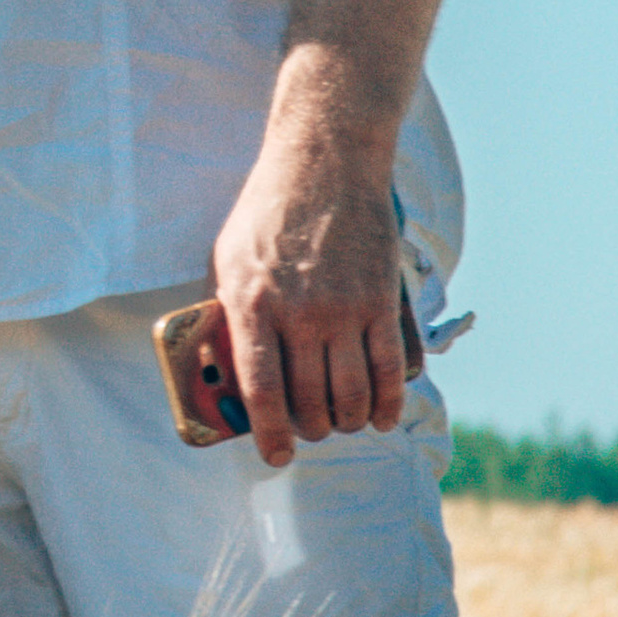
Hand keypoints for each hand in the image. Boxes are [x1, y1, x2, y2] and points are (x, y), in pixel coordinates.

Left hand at [209, 127, 407, 469]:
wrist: (326, 160)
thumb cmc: (268, 209)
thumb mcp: (226, 257)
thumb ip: (229, 313)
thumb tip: (227, 370)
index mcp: (251, 304)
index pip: (261, 390)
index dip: (271, 434)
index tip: (277, 457)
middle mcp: (300, 312)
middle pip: (310, 401)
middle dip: (310, 429)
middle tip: (309, 430)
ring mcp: (345, 308)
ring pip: (351, 395)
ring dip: (347, 422)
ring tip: (342, 422)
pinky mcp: (382, 299)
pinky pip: (390, 370)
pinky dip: (387, 402)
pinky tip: (380, 414)